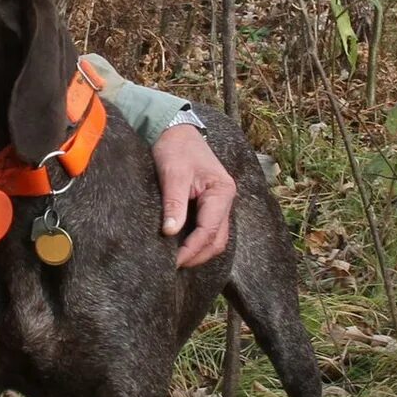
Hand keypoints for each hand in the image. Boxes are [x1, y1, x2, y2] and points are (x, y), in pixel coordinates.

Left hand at [153, 123, 234, 267]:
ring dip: (199, 250)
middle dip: (198, 255)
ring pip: (216, 237)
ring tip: (178, 259)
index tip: (174, 261)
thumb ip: (174, 203)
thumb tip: (170, 232)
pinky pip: (209, 229)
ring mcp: (220, 203)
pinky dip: (198, 241)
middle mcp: (226, 199)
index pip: (210, 231)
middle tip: (175, 266)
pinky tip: (182, 246)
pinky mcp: (210, 204)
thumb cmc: (175, 148)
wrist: (175, 130)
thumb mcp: (173, 173)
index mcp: (222, 192)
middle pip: (218, 240)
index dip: (192, 249)